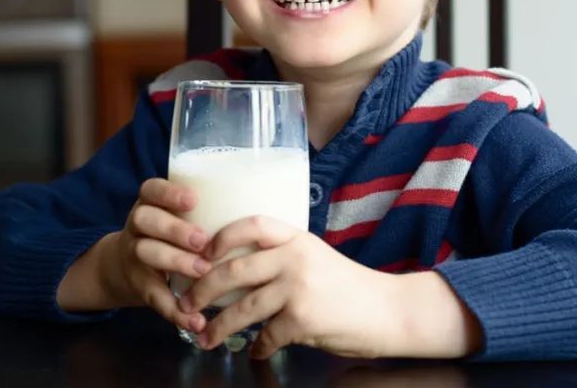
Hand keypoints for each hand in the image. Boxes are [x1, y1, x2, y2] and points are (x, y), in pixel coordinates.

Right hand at [99, 178, 211, 333]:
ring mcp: (134, 254)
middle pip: (145, 219)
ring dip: (175, 261)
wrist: (125, 265)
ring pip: (145, 252)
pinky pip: (153, 296)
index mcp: (151, 203)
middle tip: (202, 241)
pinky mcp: (139, 285)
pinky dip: (174, 310)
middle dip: (174, 229)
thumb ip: (206, 211)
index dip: (170, 193)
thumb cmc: (171, 233)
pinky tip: (195, 320)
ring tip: (202, 272)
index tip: (194, 199)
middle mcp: (138, 225)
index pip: (152, 189)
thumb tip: (260, 205)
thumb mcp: (177, 215)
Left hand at [176, 216, 482, 358]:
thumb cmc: (350, 287)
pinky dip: (257, 347)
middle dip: (202, 290)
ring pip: (242, 308)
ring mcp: (298, 288)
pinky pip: (266, 336)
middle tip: (186, 302)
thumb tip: (238, 272)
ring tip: (203, 336)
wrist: (390, 311)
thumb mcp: (316, 258)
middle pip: (234, 269)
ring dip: (217, 326)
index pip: (252, 224)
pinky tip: (254, 351)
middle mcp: (295, 258)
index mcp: (297, 239)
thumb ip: (284, 258)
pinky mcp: (303, 319)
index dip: (221, 236)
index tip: (201, 252)